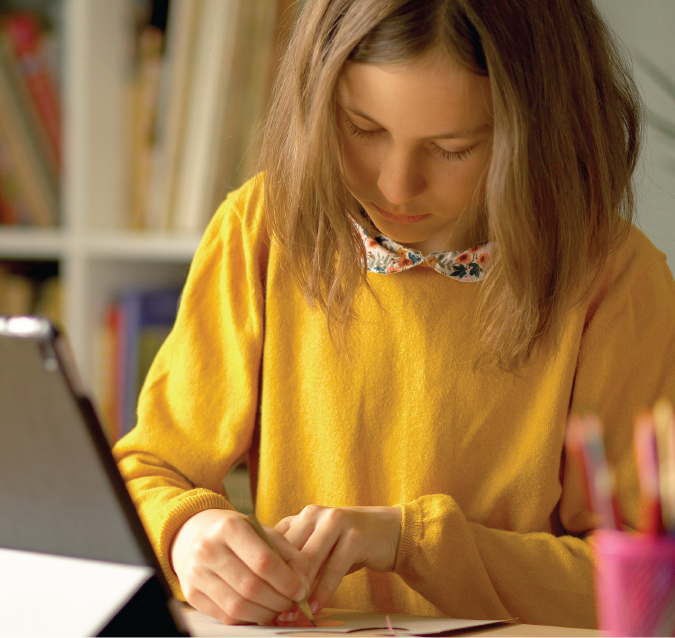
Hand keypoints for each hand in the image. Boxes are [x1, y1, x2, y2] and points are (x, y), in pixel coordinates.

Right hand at [170, 508, 310, 624]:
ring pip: (238, 606)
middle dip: (278, 601)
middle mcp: (208, 549)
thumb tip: (304, 586)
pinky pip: (225, 616)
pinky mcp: (191, 593)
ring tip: (278, 609)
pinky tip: (260, 610)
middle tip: (292, 604)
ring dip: (265, 614)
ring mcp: (196, 573)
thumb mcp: (265, 533)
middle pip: (251, 587)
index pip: (263, 561)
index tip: (301, 590)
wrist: (200, 535)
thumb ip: (290, 555)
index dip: (286, 581)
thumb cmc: (240, 534)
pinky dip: (248, 618)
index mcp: (229, 527)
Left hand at [274, 505, 401, 618]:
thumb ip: (299, 562)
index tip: (262, 596)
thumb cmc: (347, 544)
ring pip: (309, 558)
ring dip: (300, 589)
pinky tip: (315, 607)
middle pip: (290, 550)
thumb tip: (272, 594)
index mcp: (302, 516)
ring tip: (292, 613)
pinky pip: (334, 567)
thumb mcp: (320, 548)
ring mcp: (336, 521)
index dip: (267, 570)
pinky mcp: (355, 535)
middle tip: (274, 610)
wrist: (388, 531)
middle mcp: (315, 514)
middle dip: (281, 582)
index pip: (275, 542)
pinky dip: (323, 590)